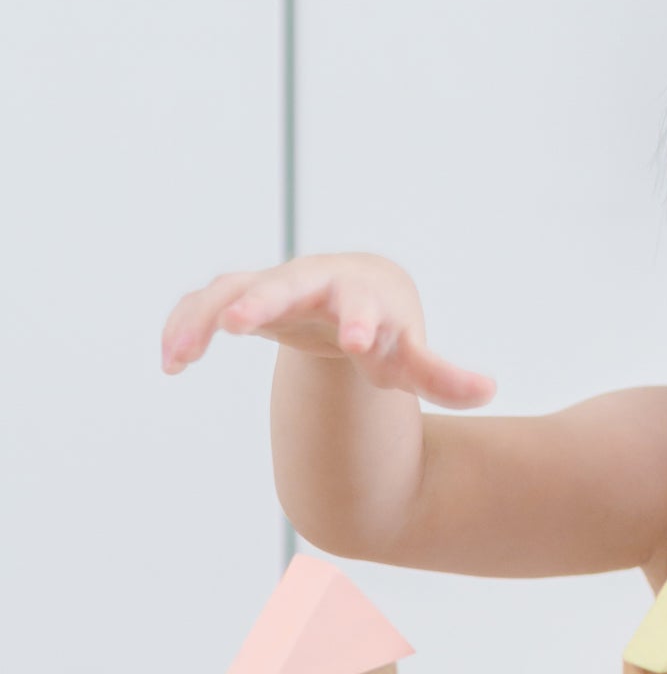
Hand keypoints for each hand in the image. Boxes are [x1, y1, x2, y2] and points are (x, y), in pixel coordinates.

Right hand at [159, 252, 495, 409]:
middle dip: (262, 301)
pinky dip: (184, 325)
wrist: (356, 296)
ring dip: (204, 317)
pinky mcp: (239, 298)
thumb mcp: (411, 359)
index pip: (360, 305)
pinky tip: (171, 360)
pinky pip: (203, 304)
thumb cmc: (388, 332)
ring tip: (181, 353)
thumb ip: (444, 376)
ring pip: (231, 290)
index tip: (359, 343)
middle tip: (237, 324)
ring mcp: (270, 287)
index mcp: (358, 295)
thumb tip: (488, 391)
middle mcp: (310, 282)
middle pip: (284, 284)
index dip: (360, 323)